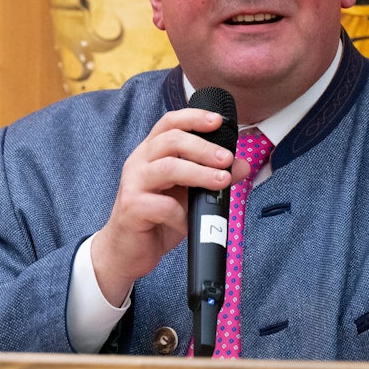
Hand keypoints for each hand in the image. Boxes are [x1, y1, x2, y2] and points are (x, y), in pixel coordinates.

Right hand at [91, 108, 249, 305]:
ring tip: (221, 182)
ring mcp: (133, 184)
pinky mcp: (131, 208)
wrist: (126, 251)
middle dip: (204, 147)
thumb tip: (242, 165)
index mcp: (151, 152)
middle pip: (172, 140)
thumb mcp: (189, 195)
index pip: (170, 123)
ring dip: (199, 173)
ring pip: (168, 167)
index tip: (218, 121)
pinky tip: (191, 224)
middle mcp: (139, 162)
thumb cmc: (157, 219)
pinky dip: (183, 215)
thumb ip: (211, 177)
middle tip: (227, 159)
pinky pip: (163, 206)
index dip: (194, 117)